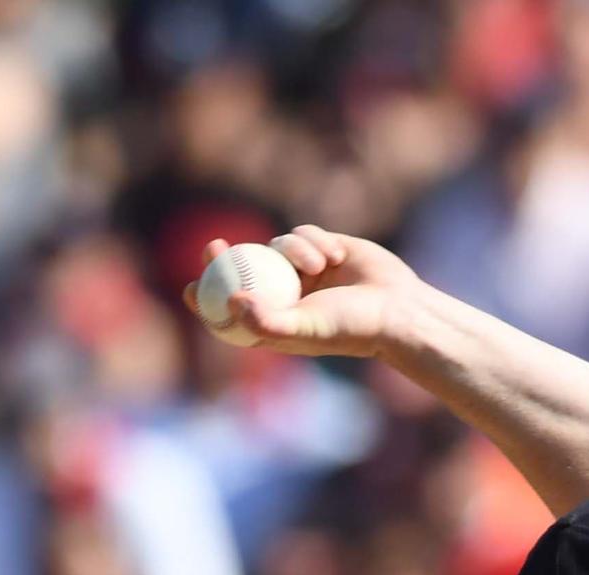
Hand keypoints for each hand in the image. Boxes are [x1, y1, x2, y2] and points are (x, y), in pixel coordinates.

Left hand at [188, 227, 432, 361]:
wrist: (397, 309)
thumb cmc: (351, 327)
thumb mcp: (306, 327)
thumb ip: (267, 320)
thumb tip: (231, 302)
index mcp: (276, 322)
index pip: (231, 311)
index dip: (206, 298)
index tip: (191, 286)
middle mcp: (285, 295)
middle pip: (241, 271)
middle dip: (223, 259)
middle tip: (214, 247)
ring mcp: (302, 271)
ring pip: (277, 245)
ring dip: (295, 249)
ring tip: (321, 266)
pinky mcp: (322, 248)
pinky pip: (303, 232)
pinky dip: (315, 240)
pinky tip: (336, 256)